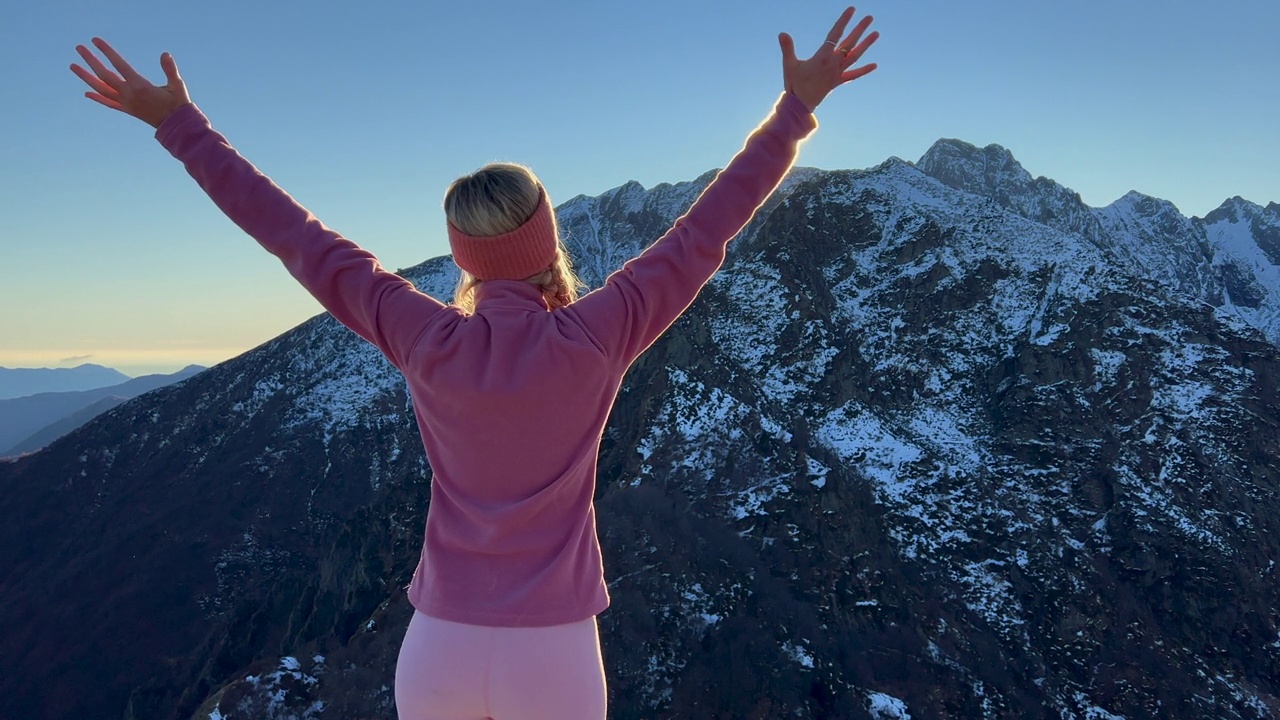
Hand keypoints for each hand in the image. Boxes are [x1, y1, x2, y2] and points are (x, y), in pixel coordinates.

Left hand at [71, 38, 189, 127]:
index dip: (107, 51)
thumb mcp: (178, 85)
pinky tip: (86, 93)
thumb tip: (165, 53)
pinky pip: (109, 103)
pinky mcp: (128, 110)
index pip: (118, 64)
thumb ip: (170, 70)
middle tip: (79, 47)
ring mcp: (126, 103)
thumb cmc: (179, 104)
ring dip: (86, 77)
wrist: (178, 126)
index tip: (95, 40)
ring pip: (101, 89)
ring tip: (73, 66)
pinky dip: (98, 98)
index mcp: (139, 86)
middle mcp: (128, 94)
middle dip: (90, 60)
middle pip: (104, 75)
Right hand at [778, 7, 878, 111]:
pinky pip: (853, 75)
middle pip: (849, 43)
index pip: (835, 34)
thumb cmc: (794, 84)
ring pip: (855, 56)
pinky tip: (875, 65)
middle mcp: (833, 63)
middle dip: (860, 29)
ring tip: (876, 33)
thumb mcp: (789, 65)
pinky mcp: (838, 82)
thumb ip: (787, 48)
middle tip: (870, 18)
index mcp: (822, 57)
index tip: (852, 9)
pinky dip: (863, 70)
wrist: (799, 105)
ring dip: (866, 45)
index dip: (844, 21)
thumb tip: (782, 33)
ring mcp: (837, 73)